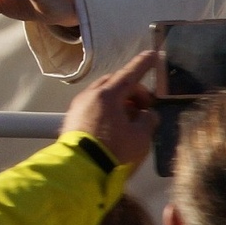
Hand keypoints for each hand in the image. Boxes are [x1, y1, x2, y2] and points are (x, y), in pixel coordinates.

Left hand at [60, 50, 158, 168]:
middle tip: (145, 105)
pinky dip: (107, 109)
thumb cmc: (113, 151)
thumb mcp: (140, 138)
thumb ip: (147, 121)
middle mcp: (90, 95)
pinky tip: (115, 126)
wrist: (79, 170)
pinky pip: (93, 106)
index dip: (143, 65)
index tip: (153, 55)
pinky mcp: (72, 118)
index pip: (129, 74)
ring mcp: (78, 105)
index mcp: (107, 95)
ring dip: (120, 101)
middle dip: (132, 90)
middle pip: (115, 84)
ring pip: (103, 95)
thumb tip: (147, 115)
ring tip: (131, 119)